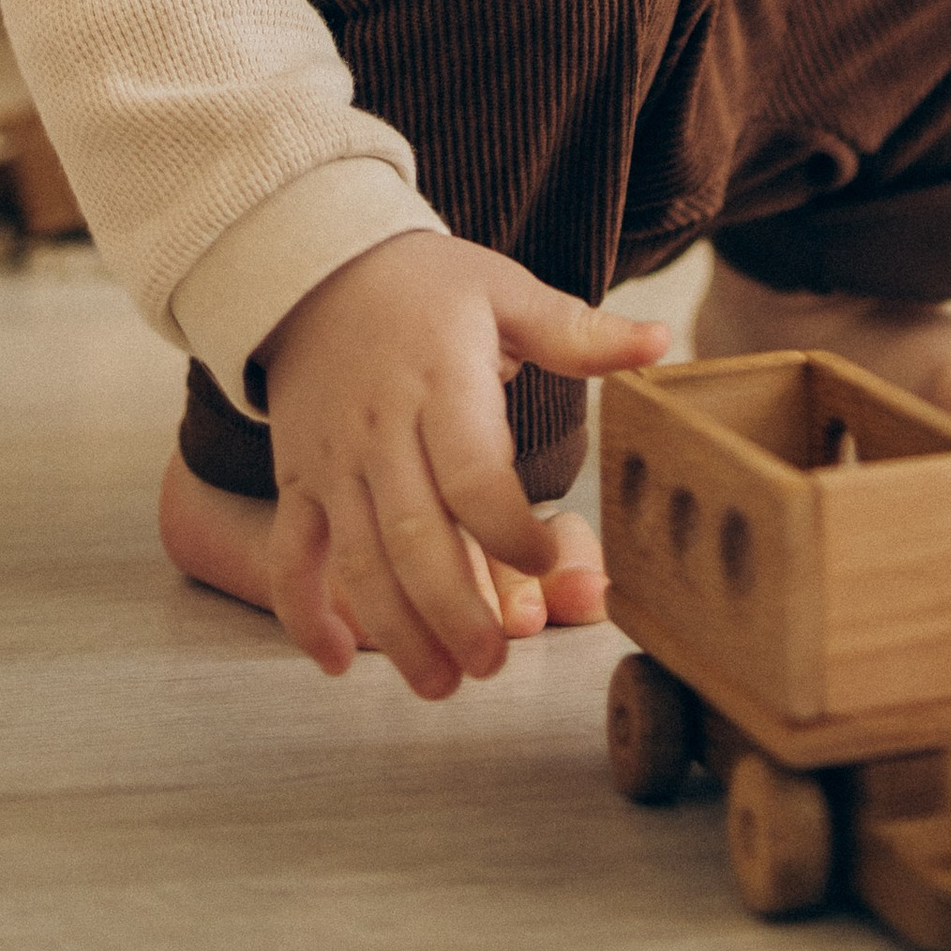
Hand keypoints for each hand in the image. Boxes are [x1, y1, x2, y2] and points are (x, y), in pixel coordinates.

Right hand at [256, 228, 668, 697]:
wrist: (317, 268)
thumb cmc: (427, 286)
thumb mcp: (504, 291)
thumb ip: (577, 332)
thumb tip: (659, 342)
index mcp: (441, 383)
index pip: (472, 473)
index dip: (510, 530)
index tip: (547, 564)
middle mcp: (380, 429)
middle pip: (412, 535)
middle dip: (453, 609)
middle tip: (495, 664)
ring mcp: (331, 460)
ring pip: (356, 560)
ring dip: (395, 630)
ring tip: (440, 683)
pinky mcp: (296, 480)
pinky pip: (291, 554)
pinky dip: (304, 611)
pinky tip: (335, 661)